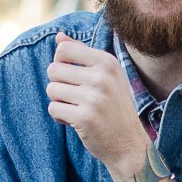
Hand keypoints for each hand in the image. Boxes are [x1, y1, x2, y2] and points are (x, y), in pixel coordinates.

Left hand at [46, 32, 148, 181]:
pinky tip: (75, 122)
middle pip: (53, 69)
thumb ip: (83, 54)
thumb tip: (59, 36)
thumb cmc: (115, 109)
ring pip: (51, 89)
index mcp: (107, 62)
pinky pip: (53, 108)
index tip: (72, 78)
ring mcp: (94, 97)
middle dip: (58, 85)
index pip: (63, 49)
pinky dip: (60, 117)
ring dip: (59, 101)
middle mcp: (102, 77)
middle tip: (75, 97)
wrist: (130, 145)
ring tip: (77, 109)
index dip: (60, 63)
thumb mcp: (106, 77)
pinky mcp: (85, 117)